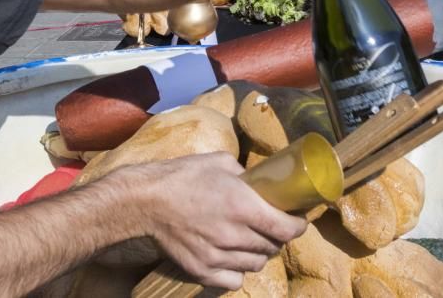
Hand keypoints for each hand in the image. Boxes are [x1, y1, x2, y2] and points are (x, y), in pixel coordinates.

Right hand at [127, 154, 306, 289]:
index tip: (297, 219)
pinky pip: (234, 281)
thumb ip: (244, 174)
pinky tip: (230, 257)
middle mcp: (234, 235)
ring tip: (248, 241)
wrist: (144, 202)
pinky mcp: (202, 271)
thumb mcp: (218, 162)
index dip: (297, 225)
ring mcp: (218, 257)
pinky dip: (237, 271)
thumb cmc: (181, 176)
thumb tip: (258, 182)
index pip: (287, 228)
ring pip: (255, 264)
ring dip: (257, 253)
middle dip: (275, 236)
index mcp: (243, 206)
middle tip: (268, 225)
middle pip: (272, 247)